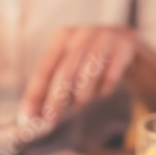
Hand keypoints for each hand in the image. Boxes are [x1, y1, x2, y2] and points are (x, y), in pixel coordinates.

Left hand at [21, 26, 138, 124]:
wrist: (126, 45)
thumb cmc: (90, 61)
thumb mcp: (70, 66)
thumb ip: (51, 87)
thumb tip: (32, 115)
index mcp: (62, 37)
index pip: (44, 69)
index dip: (35, 94)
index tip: (28, 116)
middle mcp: (82, 34)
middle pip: (65, 72)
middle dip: (56, 100)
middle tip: (51, 120)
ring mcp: (105, 38)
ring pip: (89, 75)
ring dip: (82, 97)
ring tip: (81, 104)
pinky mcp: (125, 46)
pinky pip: (111, 77)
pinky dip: (105, 89)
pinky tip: (103, 89)